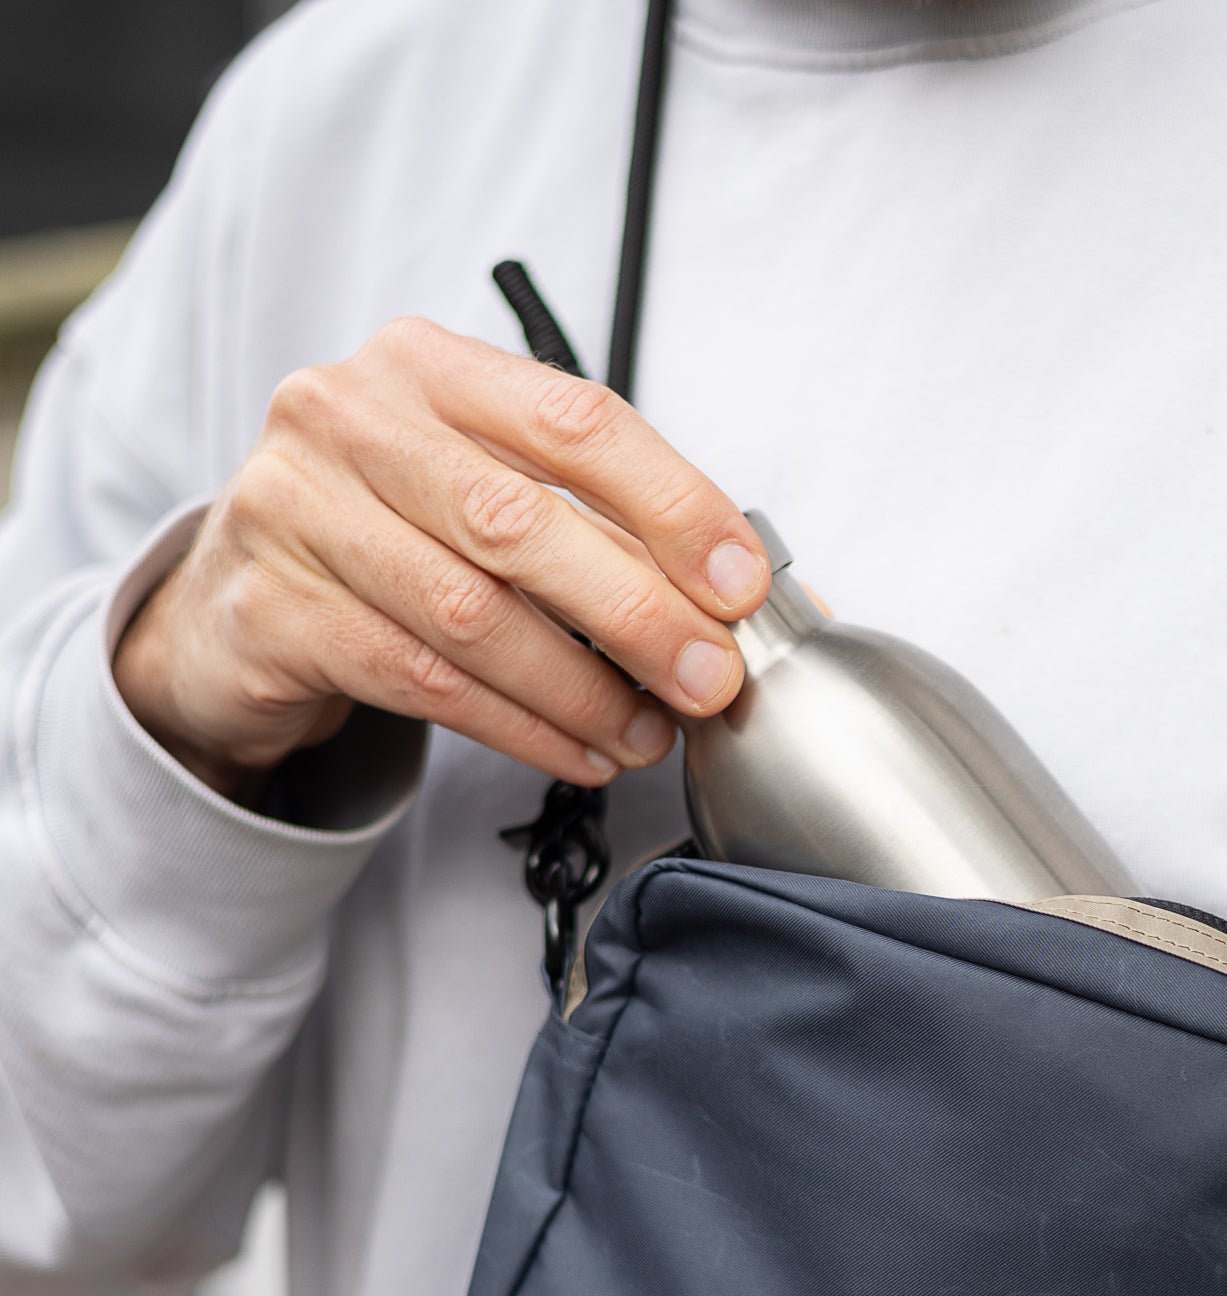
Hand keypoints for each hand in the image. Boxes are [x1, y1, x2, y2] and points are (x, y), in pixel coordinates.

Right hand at [113, 317, 769, 802]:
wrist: (240, 602)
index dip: (672, 506)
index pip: (574, 421)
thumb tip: (731, 599)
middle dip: (638, 613)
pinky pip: (425, 681)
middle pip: (521, 523)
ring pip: (472, 615)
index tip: (740, 583)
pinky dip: (521, 727)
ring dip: (583, 689)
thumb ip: (593, 520)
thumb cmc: (390, 535)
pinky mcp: (273, 609)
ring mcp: (296, 510)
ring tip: (648, 733)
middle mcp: (349, 419)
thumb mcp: (482, 490)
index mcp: (426, 367)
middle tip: (709, 678)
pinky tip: (580, 752)